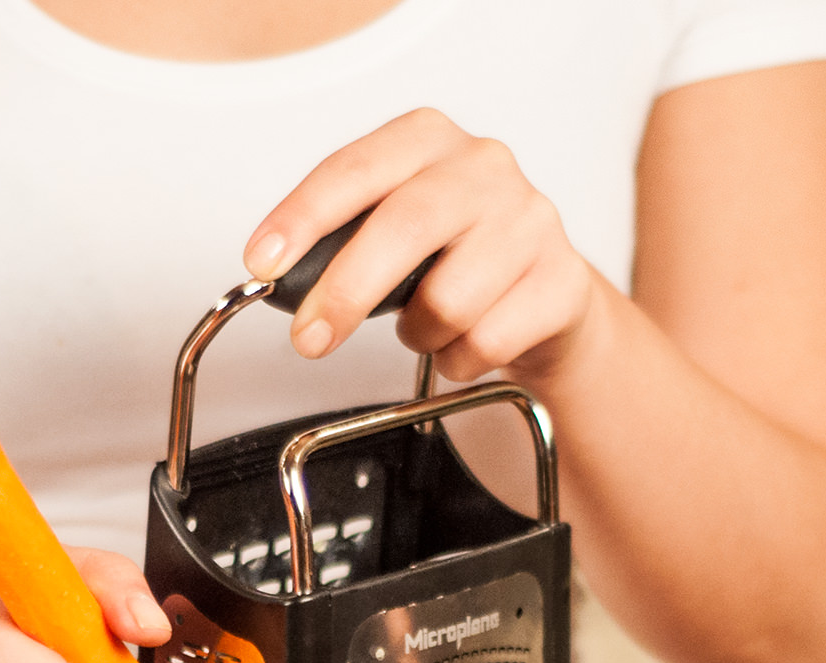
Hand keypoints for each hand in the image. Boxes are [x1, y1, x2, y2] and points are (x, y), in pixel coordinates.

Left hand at [243, 108, 599, 384]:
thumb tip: (282, 279)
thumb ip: (343, 240)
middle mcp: (484, 168)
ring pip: (447, 301)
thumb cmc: (458, 259)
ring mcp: (531, 222)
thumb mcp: (395, 227)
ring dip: (418, 334)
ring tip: (426, 326)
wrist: (548, 297)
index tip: (264, 262)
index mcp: (429, 141)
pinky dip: (459, 360)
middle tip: (310, 337)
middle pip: (403, 228)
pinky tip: (466, 342)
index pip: (354, 170)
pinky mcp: (561, 282)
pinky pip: (485, 342)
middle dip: (345, 292)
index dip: (302, 218)